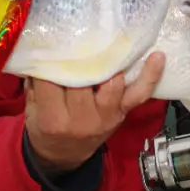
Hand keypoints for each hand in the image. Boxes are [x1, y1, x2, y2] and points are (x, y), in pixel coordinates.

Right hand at [24, 51, 164, 173]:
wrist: (64, 157)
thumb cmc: (46, 128)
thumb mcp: (31, 109)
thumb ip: (35, 82)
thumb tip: (40, 48)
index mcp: (53, 118)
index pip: (52, 81)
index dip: (52, 59)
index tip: (52, 40)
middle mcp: (81, 119)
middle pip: (83, 79)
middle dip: (81, 57)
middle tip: (81, 33)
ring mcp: (105, 116)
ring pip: (112, 83)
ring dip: (110, 61)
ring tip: (109, 40)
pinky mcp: (122, 113)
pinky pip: (140, 95)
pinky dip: (150, 76)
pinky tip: (157, 56)